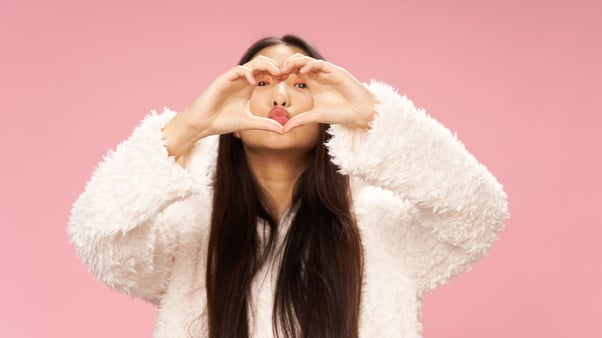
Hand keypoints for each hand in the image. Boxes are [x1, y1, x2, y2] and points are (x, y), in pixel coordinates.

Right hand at [163, 56, 284, 157]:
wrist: (203, 124)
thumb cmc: (223, 122)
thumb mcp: (249, 123)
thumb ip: (266, 124)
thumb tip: (283, 130)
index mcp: (248, 87)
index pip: (266, 73)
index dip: (278, 73)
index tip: (288, 79)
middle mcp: (242, 80)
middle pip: (261, 64)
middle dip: (275, 66)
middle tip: (285, 73)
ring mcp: (232, 78)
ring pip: (251, 63)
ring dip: (265, 65)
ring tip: (275, 73)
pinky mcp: (223, 80)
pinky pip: (237, 70)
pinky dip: (247, 72)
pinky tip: (253, 81)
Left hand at [280, 54, 375, 131]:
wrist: (360, 112)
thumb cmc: (341, 113)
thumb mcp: (315, 116)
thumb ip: (299, 120)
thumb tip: (282, 130)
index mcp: (313, 83)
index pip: (295, 72)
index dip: (284, 73)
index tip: (274, 79)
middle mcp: (319, 75)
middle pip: (299, 63)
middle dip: (286, 65)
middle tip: (277, 73)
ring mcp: (327, 72)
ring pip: (308, 60)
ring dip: (296, 62)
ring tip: (286, 69)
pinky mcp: (336, 71)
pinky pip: (321, 64)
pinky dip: (311, 65)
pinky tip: (303, 71)